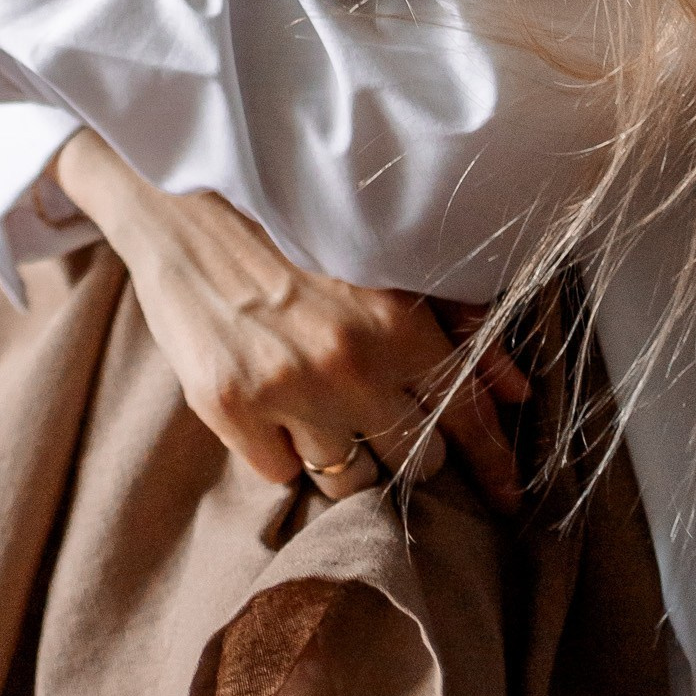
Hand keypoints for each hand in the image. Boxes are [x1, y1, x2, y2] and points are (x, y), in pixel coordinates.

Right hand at [52, 131, 526, 512]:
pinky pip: (281, 474)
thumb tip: (517, 389)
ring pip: (350, 482)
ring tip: (328, 407)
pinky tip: (275, 400)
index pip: (467, 413)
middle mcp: (349, 364)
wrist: (178, 198)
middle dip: (412, 445)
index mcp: (397, 320)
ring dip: (349, 454)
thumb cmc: (286, 219)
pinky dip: (284, 448)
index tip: (508, 497)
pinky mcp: (229, 408)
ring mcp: (286, 391)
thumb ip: (456, 319)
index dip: (494, 463)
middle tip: (389, 415)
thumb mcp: (379, 256)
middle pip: (415, 460)